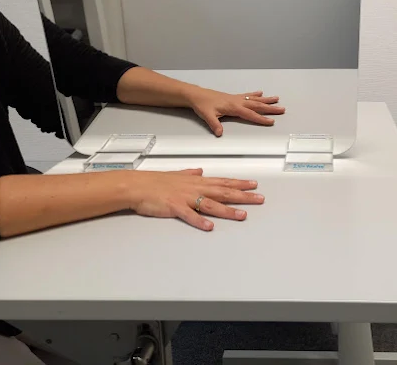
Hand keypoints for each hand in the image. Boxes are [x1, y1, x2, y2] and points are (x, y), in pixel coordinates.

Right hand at [126, 168, 263, 230]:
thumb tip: (199, 170)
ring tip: (242, 215)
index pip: (223, 181)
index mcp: (196, 181)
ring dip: (228, 210)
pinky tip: (210, 226)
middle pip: (223, 192)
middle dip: (243, 195)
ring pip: (211, 204)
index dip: (240, 183)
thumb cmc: (155, 181)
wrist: (137, 186)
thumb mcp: (176, 174)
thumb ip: (190, 173)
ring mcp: (185, 198)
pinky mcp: (174, 208)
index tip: (254, 184)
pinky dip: (200, 221)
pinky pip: (189, 216)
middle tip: (259, 198)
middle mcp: (194, 188)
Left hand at [187, 88, 285, 136]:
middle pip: (256, 105)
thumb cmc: (202, 105)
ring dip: (266, 100)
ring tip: (277, 99)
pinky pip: (247, 95)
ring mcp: (236, 98)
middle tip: (282, 109)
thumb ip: (215, 124)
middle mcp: (237, 101)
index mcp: (233, 107)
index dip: (261, 118)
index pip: (250, 114)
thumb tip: (220, 133)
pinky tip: (261, 93)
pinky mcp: (233, 97)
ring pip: (254, 99)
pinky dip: (254, 94)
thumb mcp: (207, 116)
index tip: (271, 121)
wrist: (197, 95)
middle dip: (270, 108)